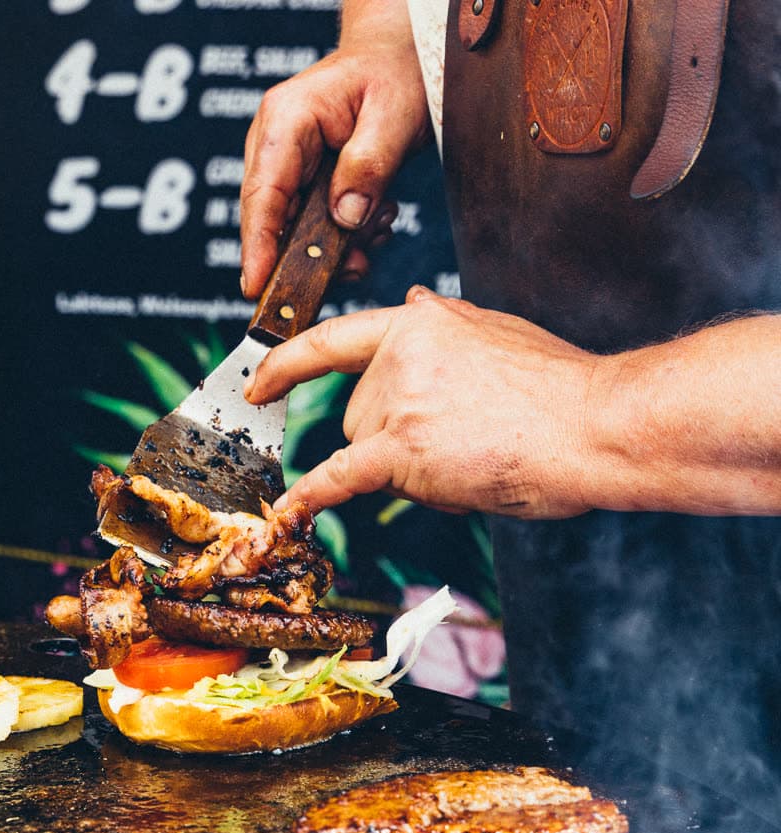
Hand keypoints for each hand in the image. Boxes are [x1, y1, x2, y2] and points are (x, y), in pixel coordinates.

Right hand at [240, 12, 428, 299]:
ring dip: (337, 246)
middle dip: (311, 257)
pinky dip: (345, 237)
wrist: (397, 57)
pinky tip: (373, 223)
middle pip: (274, 222)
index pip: (262, 195)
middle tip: (354, 267)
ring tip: (376, 231)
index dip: (257, 247)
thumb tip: (345, 217)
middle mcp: (276, 146)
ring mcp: (288, 167)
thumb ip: (368, 165)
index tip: (257, 289)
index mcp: (286, 120)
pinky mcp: (304, 184)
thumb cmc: (393, 71)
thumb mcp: (393, 114)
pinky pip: (314, 227)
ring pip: (296, 232)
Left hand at [246, 286, 602, 518]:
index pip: (339, 337)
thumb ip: (445, 324)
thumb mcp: (497, 332)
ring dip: (401, 468)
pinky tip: (287, 512)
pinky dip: (312, 497)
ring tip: (466, 459)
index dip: (291, 363)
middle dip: (392, 440)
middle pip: (358, 414)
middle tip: (461, 442)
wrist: (592, 425)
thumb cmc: (561, 392)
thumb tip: (411, 301)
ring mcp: (400, 399)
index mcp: (423, 320)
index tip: (258, 379)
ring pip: (364, 450)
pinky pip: (341, 476)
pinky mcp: (403, 449)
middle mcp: (402, 352)